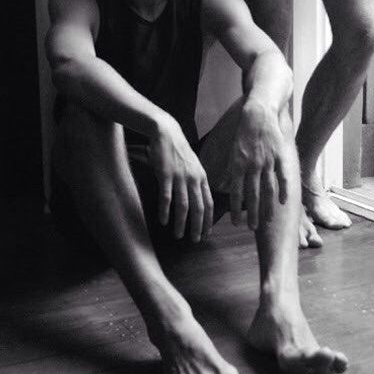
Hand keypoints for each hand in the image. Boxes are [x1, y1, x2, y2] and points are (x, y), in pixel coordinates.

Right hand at [149, 116, 212, 241]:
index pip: (209, 203)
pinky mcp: (165, 175)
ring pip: (183, 206)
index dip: (209, 220)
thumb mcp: (194, 165)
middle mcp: (194, 178)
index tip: (207, 233)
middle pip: (199, 208)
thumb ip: (197, 181)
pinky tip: (163, 220)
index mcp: (202, 177)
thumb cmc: (179, 150)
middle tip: (195, 240)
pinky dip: (165, 211)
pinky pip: (166, 197)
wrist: (166, 132)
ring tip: (179, 235)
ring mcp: (180, 177)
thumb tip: (199, 199)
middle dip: (198, 227)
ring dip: (182, 223)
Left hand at [230, 101, 287, 229]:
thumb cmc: (244, 134)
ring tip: (268, 220)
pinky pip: (282, 176)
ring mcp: (267, 160)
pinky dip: (283, 189)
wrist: (259, 114)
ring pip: (268, 188)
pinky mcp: (280, 155)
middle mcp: (252, 165)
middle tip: (253, 228)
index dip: (236, 209)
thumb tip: (226, 187)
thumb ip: (233, 170)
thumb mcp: (233, 151)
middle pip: (253, 194)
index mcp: (238, 164)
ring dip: (268, 206)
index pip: (236, 192)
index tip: (236, 223)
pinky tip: (283, 202)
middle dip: (252, 213)